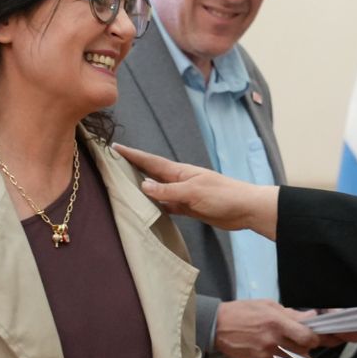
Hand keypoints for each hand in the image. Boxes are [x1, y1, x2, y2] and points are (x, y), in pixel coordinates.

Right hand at [113, 143, 279, 237]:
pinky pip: (166, 206)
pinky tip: (145, 209)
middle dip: (131, 168)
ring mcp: (183, 194)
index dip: (132, 155)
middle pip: (150, 174)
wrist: (245, 208)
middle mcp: (178, 181)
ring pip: (156, 191)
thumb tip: (142, 185)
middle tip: (111, 164)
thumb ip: (168, 191)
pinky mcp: (188, 208)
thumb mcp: (193, 192)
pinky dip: (155, 206)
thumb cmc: (223, 196)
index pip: (150, 161)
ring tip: (121, 186)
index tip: (113, 147)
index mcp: (179, 172)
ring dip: (141, 188)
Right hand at [214, 300, 328, 357]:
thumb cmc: (242, 312)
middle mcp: (273, 341)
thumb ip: (290, 314)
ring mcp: (266, 355)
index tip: (319, 336)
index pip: (307, 337)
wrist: (217, 326)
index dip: (316, 338)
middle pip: (303, 350)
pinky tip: (267, 345)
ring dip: (293, 350)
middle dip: (307, 345)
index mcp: (277, 323)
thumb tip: (310, 317)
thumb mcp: (268, 305)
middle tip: (305, 339)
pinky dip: (277, 354)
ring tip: (282, 339)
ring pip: (291, 357)